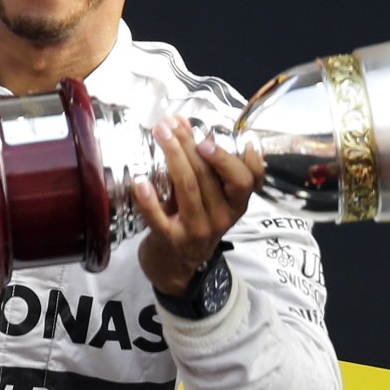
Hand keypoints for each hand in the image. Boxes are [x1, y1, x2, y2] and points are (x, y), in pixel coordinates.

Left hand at [132, 116, 263, 296]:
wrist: (176, 267)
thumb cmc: (194, 221)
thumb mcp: (209, 198)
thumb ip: (202, 163)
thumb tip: (182, 122)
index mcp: (235, 203)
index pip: (248, 179)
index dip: (233, 157)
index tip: (212, 136)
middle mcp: (221, 217)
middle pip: (209, 175)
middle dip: (189, 143)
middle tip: (170, 124)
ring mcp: (197, 230)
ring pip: (188, 188)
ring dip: (173, 157)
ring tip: (160, 136)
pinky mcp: (171, 240)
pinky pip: (159, 218)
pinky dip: (148, 200)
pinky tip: (141, 182)